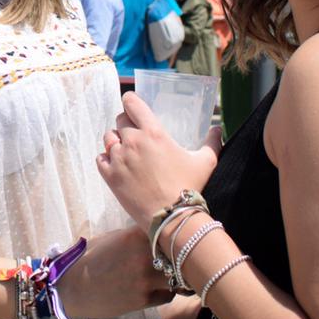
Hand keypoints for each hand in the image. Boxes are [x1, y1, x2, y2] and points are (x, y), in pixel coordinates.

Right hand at [51, 226, 173, 318]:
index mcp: (135, 235)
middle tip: (183, 257)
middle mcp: (144, 255)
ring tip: (173, 275)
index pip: (170, 230)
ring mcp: (145, 278)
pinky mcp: (143, 299)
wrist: (71, 288)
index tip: (177, 236)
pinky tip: (158, 289)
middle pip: (179, 253)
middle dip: (181, 255)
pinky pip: (167, 295)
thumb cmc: (87, 259)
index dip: (175, 234)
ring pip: (178, 277)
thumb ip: (135, 237)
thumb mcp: (111, 239)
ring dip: (178, 276)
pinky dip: (166, 292)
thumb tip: (155, 239)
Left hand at [97, 92, 218, 230]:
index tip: (132, 104)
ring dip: (115, 140)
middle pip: (119, 120)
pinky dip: (106, 159)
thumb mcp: (206, 162)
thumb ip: (212, 142)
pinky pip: (100, 159)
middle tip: (135, 132)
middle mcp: (133, 142)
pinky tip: (116, 164)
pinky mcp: (110, 176)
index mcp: (153, 133)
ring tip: (126, 149)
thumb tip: (218, 129)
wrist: (172, 217)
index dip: (131, 101)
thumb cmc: (190, 187)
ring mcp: (119, 159)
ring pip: (108, 138)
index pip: (132, 104)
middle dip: (126, 122)